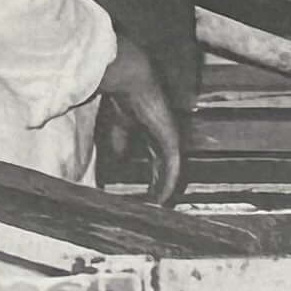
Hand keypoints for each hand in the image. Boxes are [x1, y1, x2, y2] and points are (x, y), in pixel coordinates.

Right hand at [97, 39, 185, 205]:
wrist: (129, 82)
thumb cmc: (123, 99)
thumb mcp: (118, 130)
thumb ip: (120, 146)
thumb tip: (119, 162)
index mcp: (153, 134)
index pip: (156, 162)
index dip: (152, 179)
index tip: (147, 196)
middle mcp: (164, 138)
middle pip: (165, 169)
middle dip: (159, 188)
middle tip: (155, 208)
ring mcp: (170, 138)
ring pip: (170, 171)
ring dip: (163, 190)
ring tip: (158, 208)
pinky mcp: (171, 139)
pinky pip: (172, 167)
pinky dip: (167, 183)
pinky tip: (162, 198)